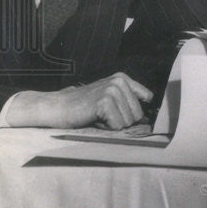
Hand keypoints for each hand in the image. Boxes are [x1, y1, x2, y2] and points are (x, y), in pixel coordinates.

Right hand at [7, 73, 152, 128]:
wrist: (57, 107)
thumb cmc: (84, 107)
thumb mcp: (109, 98)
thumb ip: (128, 102)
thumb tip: (149, 118)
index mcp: (123, 78)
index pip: (147, 98)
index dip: (136, 111)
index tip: (124, 114)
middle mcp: (119, 81)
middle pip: (137, 114)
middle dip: (121, 120)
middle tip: (102, 115)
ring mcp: (112, 90)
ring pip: (127, 122)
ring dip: (111, 125)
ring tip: (96, 116)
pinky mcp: (104, 102)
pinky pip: (116, 126)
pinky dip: (105, 128)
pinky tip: (93, 119)